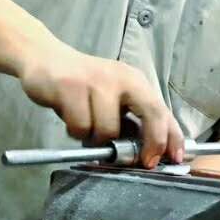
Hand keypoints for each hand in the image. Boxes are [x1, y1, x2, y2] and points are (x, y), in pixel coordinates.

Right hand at [17, 41, 184, 167]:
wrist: (44, 58)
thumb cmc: (83, 85)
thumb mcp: (113, 98)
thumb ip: (130, 119)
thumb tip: (147, 152)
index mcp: (136, 81)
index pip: (162, 110)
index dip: (172, 137)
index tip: (175, 159)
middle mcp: (122, 78)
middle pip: (151, 113)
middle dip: (152, 141)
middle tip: (143, 161)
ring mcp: (97, 81)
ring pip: (108, 130)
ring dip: (97, 139)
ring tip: (86, 126)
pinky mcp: (70, 87)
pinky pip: (80, 127)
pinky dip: (75, 131)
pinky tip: (69, 118)